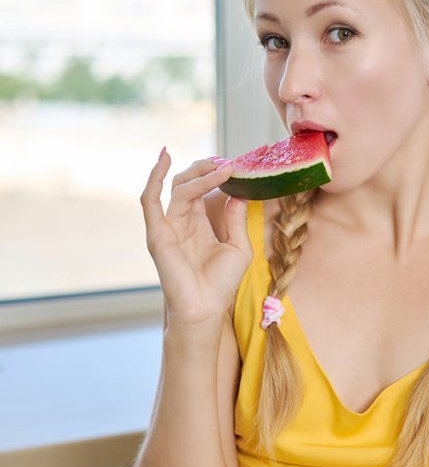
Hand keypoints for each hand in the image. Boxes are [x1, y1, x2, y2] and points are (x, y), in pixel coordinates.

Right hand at [140, 149, 251, 324]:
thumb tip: (239, 194)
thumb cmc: (221, 285)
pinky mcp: (157, 233)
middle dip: (206, 169)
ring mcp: (167, 226)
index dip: (214, 176)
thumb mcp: (238, 248)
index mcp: (198, 225)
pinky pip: (150, 199)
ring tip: (219, 166)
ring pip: (177, 188)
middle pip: (187, 183)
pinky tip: (165, 158)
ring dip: (198, 174)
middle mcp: (180, 222)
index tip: (232, 166)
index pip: (201, 190)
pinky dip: (154, 177)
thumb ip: (236, 220)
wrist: (206, 308)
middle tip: (226, 164)